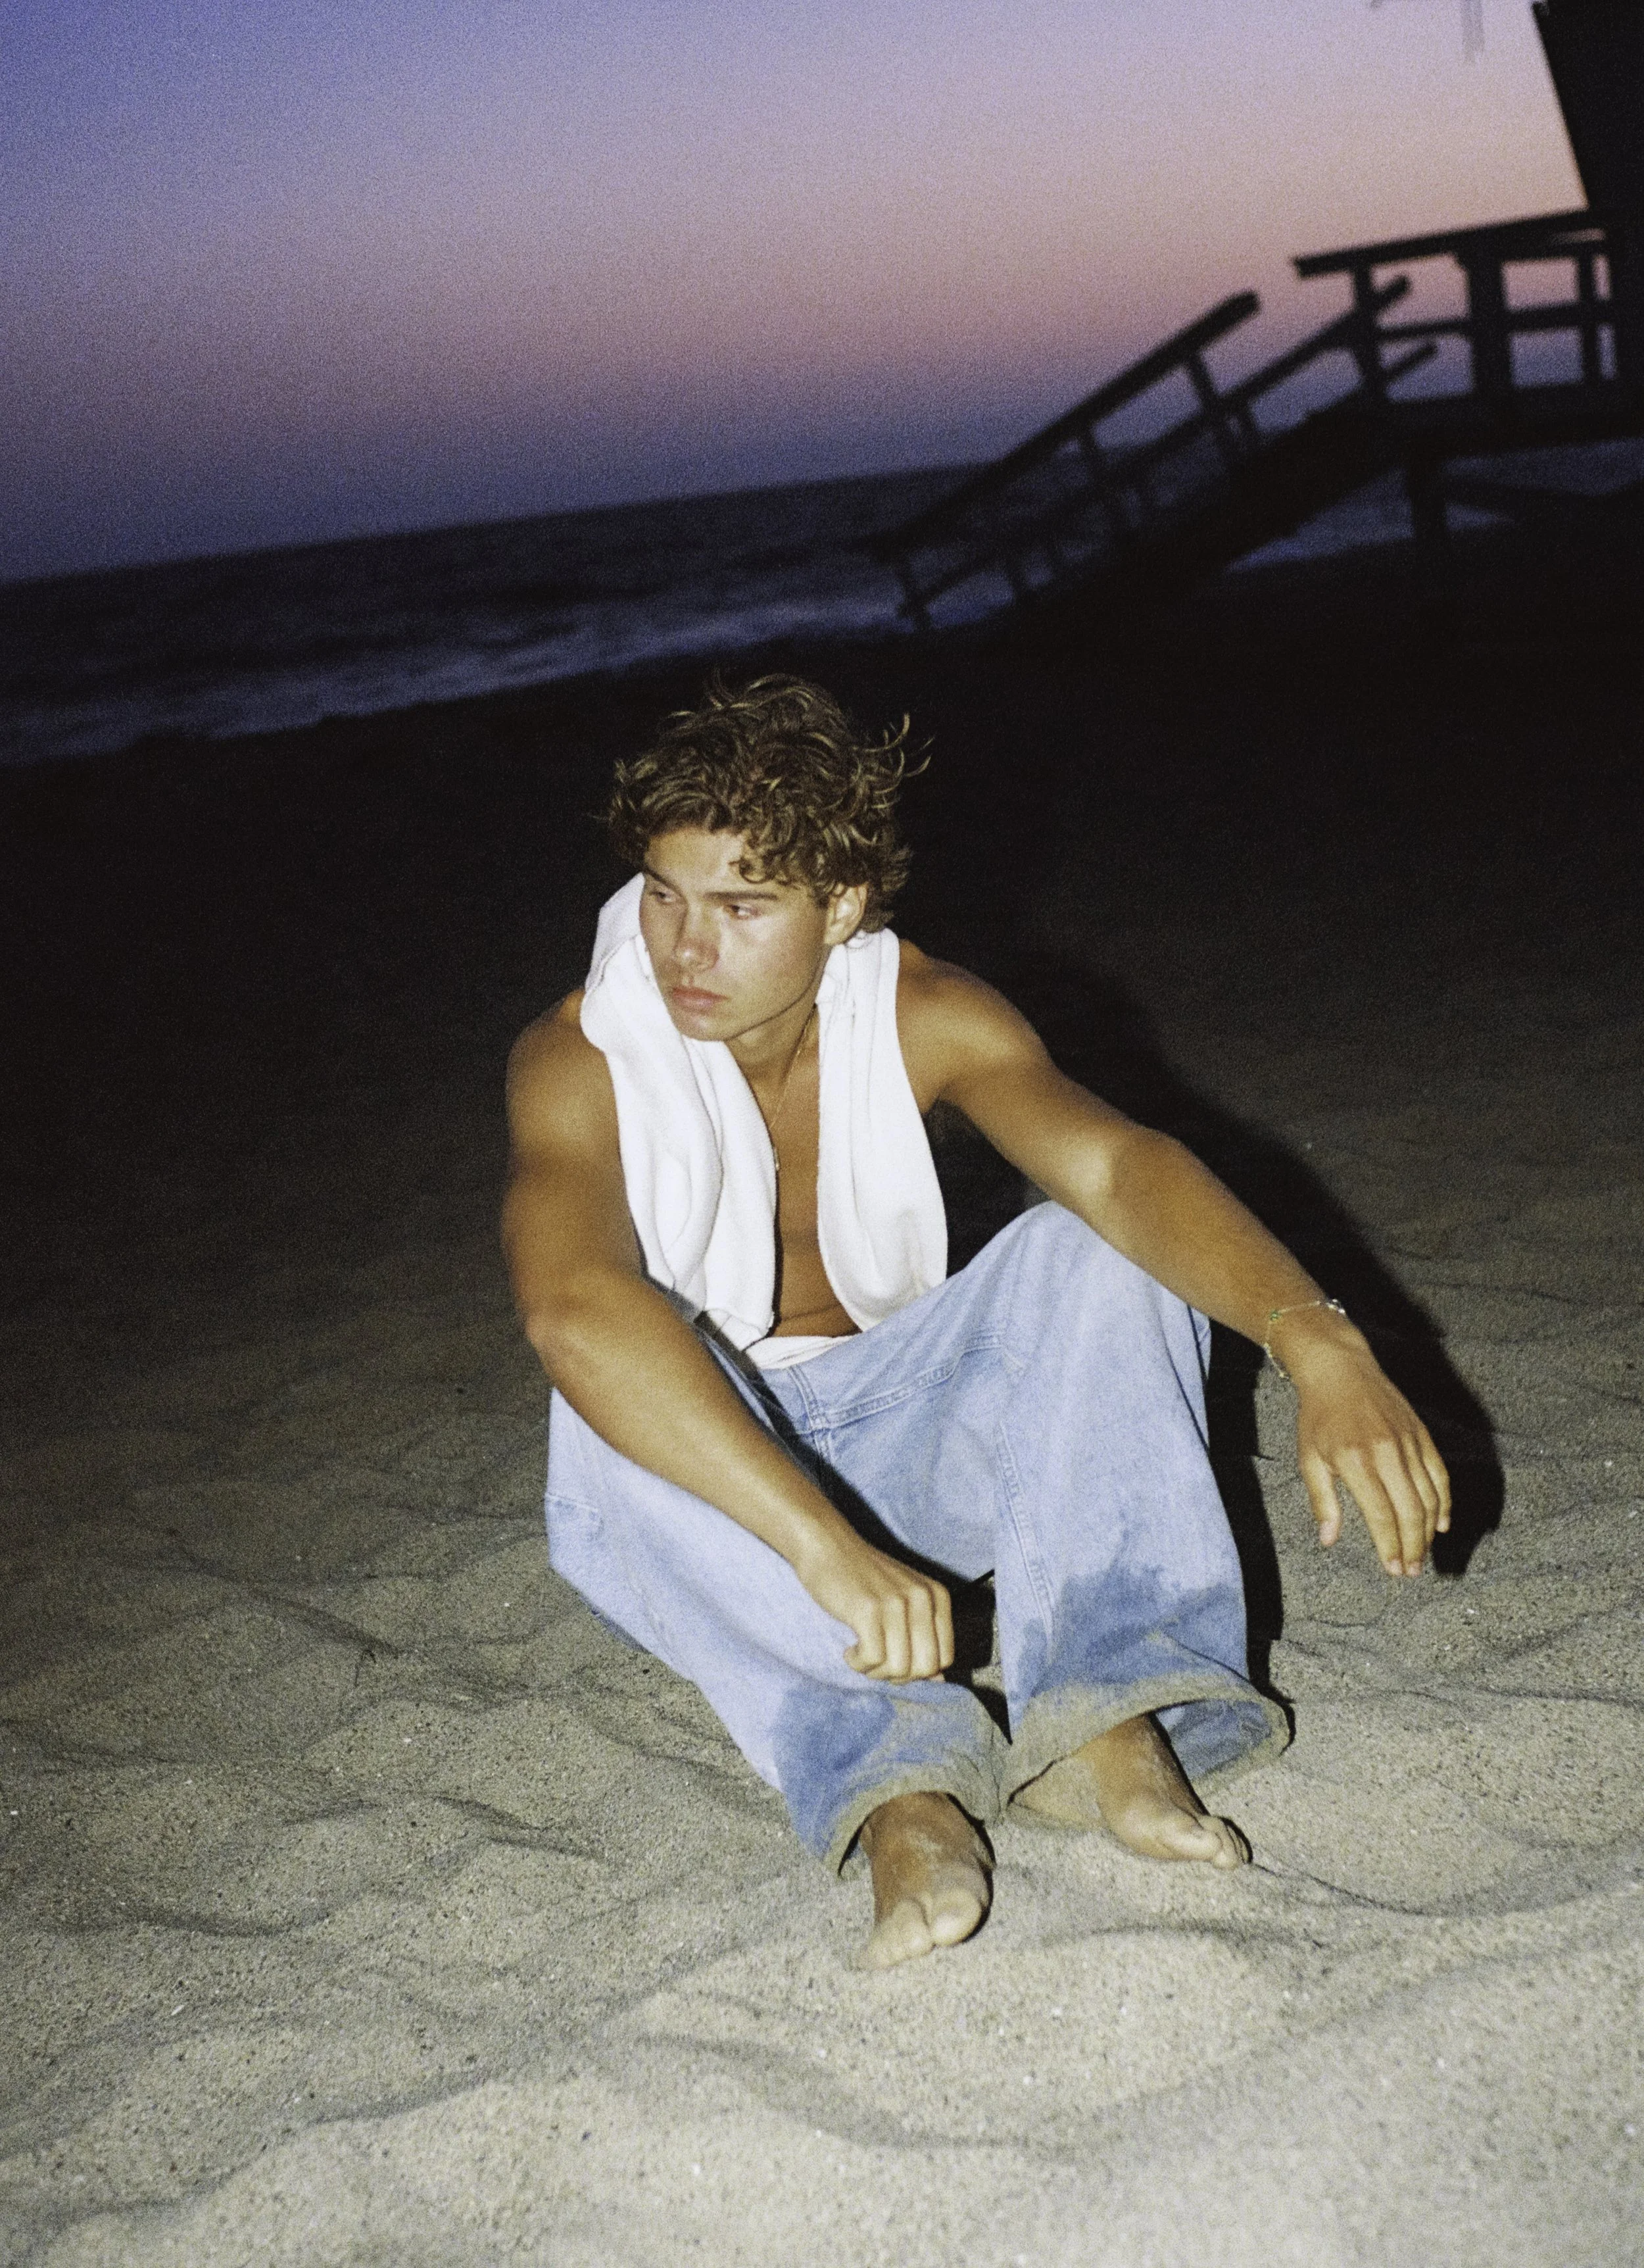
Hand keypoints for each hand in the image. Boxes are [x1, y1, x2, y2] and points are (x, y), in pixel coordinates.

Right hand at [792, 1522, 954, 1679]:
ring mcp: (896, 1603)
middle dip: (898, 1675)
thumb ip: (924, 1636)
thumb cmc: (863, 1577)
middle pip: (925, 1668)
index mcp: (937, 1597)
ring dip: (875, 1671)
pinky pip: (873, 1659)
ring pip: (899, 1669)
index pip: (945, 1658)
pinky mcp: (869, 1610)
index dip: (918, 1670)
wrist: (826, 1544)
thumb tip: (939, 1681)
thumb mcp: (903, 1600)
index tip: (893, 1658)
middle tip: (875, 1660)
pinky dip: (858, 1663)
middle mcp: (923, 1598)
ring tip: (860, 1653)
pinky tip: (849, 1649)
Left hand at [1278, 1313, 1450, 1576]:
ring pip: (1429, 1496)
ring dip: (1428, 1531)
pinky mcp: (1421, 1433)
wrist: (1340, 1368)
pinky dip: (1444, 1502)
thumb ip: (1322, 1501)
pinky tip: (1441, 1524)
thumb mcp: (1309, 1458)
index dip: (1390, 1546)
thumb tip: (1329, 1540)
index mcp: (1356, 1462)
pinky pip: (1440, 1474)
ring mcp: (1408, 1442)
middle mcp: (1387, 1453)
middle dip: (1413, 1547)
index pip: (1381, 1515)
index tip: (1393, 1570)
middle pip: (1410, 1512)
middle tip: (1411, 1571)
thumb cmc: (1318, 1416)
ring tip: (1422, 1554)